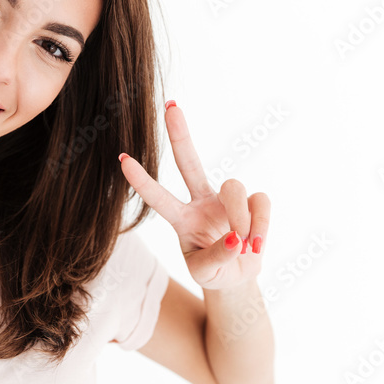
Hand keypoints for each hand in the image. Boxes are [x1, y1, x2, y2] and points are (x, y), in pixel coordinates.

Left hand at [118, 101, 270, 290]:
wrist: (238, 277)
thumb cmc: (214, 271)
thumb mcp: (205, 273)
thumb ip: (217, 257)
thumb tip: (237, 239)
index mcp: (180, 218)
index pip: (159, 198)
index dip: (142, 181)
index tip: (122, 159)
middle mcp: (201, 202)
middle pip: (189, 162)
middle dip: (181, 135)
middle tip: (170, 106)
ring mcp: (227, 200)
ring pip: (234, 186)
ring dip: (242, 218)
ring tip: (245, 244)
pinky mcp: (252, 202)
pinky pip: (259, 201)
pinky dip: (261, 223)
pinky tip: (256, 244)